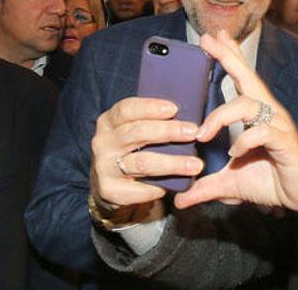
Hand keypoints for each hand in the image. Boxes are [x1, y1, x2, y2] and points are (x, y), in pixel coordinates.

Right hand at [90, 97, 201, 211]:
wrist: (111, 184)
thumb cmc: (132, 149)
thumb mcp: (134, 130)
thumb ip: (153, 121)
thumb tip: (189, 111)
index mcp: (108, 122)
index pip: (127, 109)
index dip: (150, 107)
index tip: (174, 109)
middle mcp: (102, 143)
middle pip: (136, 133)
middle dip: (168, 132)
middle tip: (193, 133)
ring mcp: (103, 167)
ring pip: (142, 163)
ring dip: (172, 163)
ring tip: (195, 164)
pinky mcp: (109, 190)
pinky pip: (140, 189)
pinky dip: (160, 186)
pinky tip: (176, 184)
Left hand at [175, 31, 297, 217]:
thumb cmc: (271, 181)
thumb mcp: (231, 184)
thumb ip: (205, 187)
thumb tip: (179, 199)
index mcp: (256, 114)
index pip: (241, 79)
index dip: (229, 57)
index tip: (213, 38)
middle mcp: (268, 113)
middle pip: (248, 77)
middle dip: (228, 57)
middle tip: (211, 40)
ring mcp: (277, 125)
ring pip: (249, 103)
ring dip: (221, 115)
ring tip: (203, 133)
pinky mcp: (285, 142)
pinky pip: (262, 132)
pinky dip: (244, 141)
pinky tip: (234, 152)